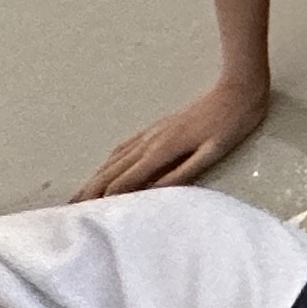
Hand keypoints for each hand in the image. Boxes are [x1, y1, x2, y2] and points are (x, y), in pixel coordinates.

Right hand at [83, 73, 270, 197]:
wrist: (238, 89)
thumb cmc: (231, 124)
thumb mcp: (212, 152)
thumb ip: (182, 173)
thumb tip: (152, 193)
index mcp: (162, 150)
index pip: (125, 180)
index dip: (105, 199)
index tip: (85, 218)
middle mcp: (150, 141)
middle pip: (111, 170)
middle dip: (90, 191)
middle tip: (69, 211)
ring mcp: (152, 133)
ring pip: (115, 158)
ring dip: (95, 177)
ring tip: (80, 195)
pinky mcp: (158, 128)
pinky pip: (125, 147)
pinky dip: (109, 162)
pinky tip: (107, 167)